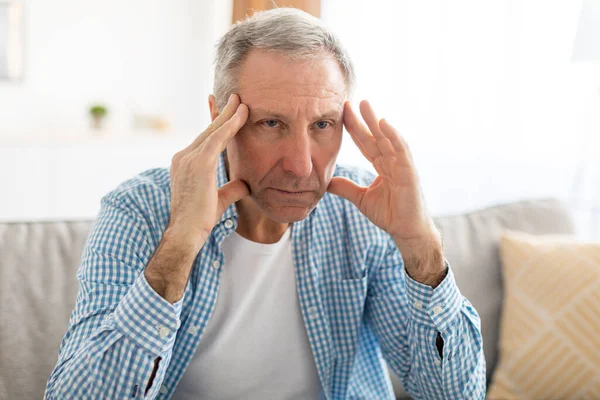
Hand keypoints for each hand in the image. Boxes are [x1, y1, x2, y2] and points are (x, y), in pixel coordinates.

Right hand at [167, 94, 249, 248]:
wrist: (186, 233)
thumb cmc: (199, 220)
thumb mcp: (219, 200)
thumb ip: (231, 189)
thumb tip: (245, 184)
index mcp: (184, 163)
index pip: (204, 139)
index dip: (216, 125)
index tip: (226, 111)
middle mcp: (183, 157)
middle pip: (207, 130)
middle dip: (222, 113)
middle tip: (235, 97)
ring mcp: (188, 159)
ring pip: (213, 131)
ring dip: (228, 114)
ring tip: (241, 100)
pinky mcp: (198, 163)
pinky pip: (217, 138)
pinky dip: (230, 125)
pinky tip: (241, 115)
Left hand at [327, 100, 444, 283]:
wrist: (406, 231)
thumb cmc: (390, 214)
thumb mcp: (361, 199)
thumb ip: (346, 188)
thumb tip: (327, 182)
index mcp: (382, 165)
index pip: (365, 143)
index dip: (354, 129)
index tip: (342, 114)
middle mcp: (392, 161)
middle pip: (374, 136)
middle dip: (363, 119)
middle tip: (351, 101)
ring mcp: (401, 165)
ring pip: (387, 138)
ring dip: (376, 121)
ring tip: (365, 105)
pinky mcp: (409, 171)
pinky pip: (400, 150)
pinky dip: (393, 136)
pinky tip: (383, 124)